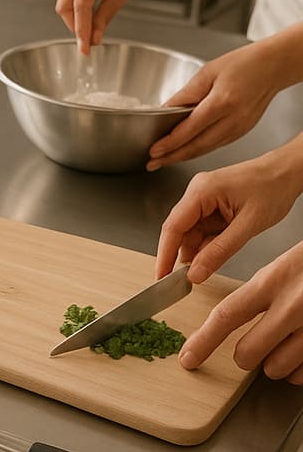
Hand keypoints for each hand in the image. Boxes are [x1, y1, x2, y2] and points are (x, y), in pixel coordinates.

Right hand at [55, 0, 150, 53]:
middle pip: (64, 7)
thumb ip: (107, 13)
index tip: (85, 49)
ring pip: (62, 3)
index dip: (81, 31)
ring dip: (74, 19)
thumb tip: (95, 37)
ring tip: (92, 27)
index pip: (80, 7)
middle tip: (90, 41)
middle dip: (75, 27)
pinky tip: (87, 15)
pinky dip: (74, 9)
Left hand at [146, 42, 281, 170]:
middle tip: (152, 163)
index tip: (154, 150)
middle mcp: (233, 120)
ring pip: (206, 149)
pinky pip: (215, 145)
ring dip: (183, 157)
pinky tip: (184, 152)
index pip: (190, 129)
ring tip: (163, 161)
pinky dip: (198, 150)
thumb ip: (185, 94)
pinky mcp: (242, 131)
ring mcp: (239, 128)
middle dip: (172, 157)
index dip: (170, 143)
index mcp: (222, 102)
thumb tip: (164, 110)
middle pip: (197, 145)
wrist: (273, 68)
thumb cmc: (243, 64)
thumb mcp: (207, 73)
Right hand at [155, 151, 302, 283]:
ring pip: (191, 231)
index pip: (173, 226)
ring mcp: (203, 197)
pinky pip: (203, 228)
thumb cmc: (274, 188)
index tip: (161, 276)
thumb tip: (196, 272)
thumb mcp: (249, 225)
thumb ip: (220, 251)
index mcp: (201, 191)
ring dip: (198, 250)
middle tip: (184, 279)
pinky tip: (216, 253)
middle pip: (179, 229)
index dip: (165, 254)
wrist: (289, 172)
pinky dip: (208, 243)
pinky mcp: (211, 203)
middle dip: (181, 254)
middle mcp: (197, 192)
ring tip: (208, 266)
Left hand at [178, 241, 302, 383]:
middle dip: (245, 355)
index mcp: (274, 281)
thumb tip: (229, 322)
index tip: (188, 358)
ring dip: (275, 363)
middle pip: (247, 353)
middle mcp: (294, 307)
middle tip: (253, 344)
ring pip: (275, 369)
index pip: (226, 316)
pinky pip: (302, 376)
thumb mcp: (286, 267)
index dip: (203, 341)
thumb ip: (261, 294)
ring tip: (288, 340)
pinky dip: (298, 370)